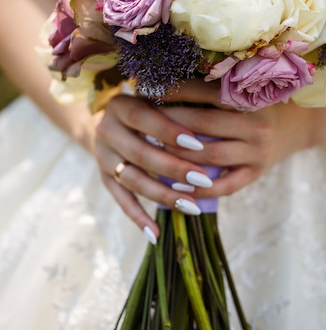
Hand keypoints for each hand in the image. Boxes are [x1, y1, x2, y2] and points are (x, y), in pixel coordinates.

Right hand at [94, 91, 222, 239]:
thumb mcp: (163, 95)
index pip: (143, 118)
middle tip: (203, 179)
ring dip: (162, 195)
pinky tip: (156, 234)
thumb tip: (219, 98)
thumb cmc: (153, 104)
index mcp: (120, 105)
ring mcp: (103, 157)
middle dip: (172, 168)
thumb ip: (184, 97)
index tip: (198, 142)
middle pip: (138, 154)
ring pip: (131, 181)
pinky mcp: (105, 178)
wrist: (115, 119)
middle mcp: (106, 131)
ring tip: (191, 207)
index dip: (169, 131)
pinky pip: (121, 201)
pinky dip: (138, 218)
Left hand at [161, 79, 314, 197]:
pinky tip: (175, 186)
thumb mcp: (243, 89)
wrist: (296, 125)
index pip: (205, 92)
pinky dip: (199, 188)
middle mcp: (256, 124)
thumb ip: (210, 87)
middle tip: (142, 121)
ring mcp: (257, 152)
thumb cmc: (258, 102)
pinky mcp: (256, 174)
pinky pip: (225, 186)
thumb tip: (163, 81)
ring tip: (151, 150)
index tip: (146, 89)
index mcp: (251, 97)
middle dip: (169, 122)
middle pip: (204, 123)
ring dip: (178, 153)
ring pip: (210, 155)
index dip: (174, 91)